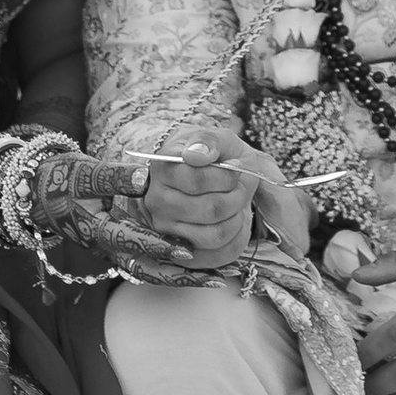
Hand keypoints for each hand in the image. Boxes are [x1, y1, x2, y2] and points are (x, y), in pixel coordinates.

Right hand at [132, 124, 256, 267]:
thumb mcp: (219, 140)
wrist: (219, 181)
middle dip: (236, 196)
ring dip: (237, 217)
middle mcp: (157, 200)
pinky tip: (230, 220)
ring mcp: (166, 229)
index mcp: (163, 167)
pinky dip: (235, 236)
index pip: (197, 179)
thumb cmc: (218, 159)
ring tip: (234, 203)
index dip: (226, 176)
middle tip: (238, 186)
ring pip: (215, 235)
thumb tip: (197, 155)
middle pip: (211, 209)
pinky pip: (218, 253)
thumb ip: (208, 141)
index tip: (235, 167)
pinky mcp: (181, 252)